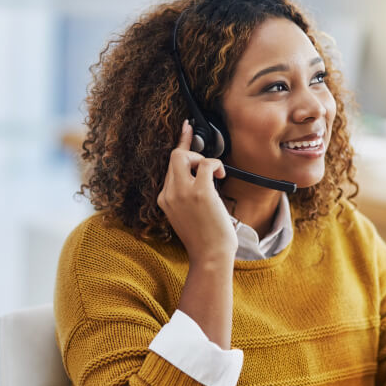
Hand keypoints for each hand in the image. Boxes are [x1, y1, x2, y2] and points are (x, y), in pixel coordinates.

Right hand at [157, 120, 237, 268]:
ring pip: (184, 155)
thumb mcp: (187, 215)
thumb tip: (201, 174)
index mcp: (164, 199)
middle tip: (207, 161)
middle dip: (192, 151)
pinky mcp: (199, 192)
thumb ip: (186, 195)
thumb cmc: (205, 239)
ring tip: (215, 175)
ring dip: (203, 158)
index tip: (186, 129)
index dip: (180, 145)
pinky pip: (205, 164)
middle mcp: (169, 193)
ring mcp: (182, 192)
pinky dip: (215, 164)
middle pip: (175, 156)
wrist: (210, 256)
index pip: (169, 166)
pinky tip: (221, 176)